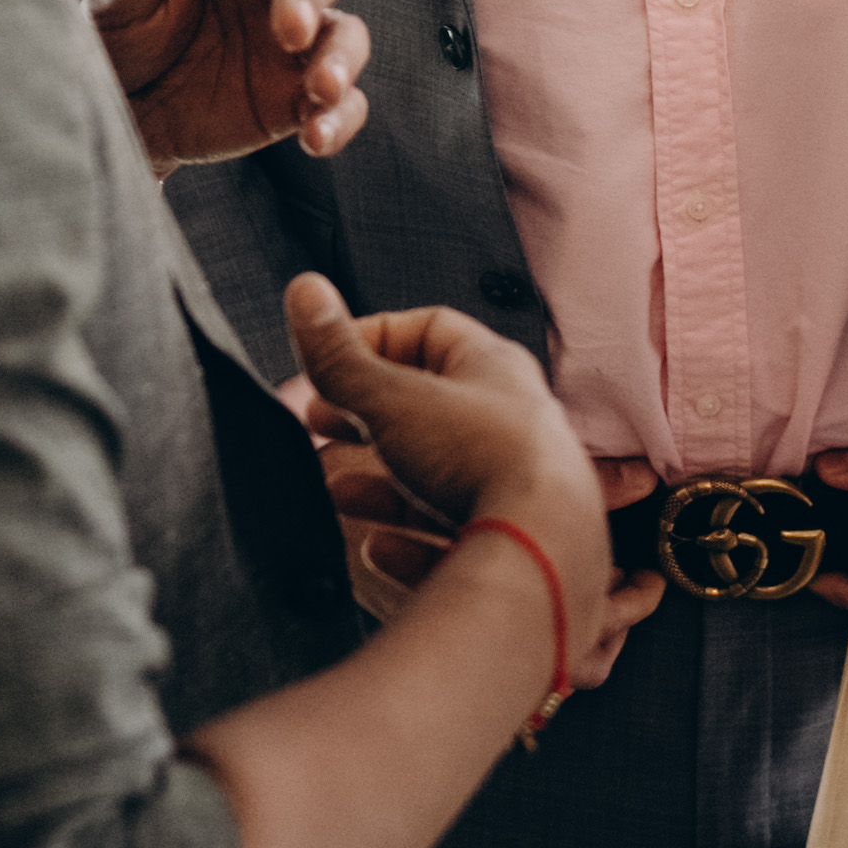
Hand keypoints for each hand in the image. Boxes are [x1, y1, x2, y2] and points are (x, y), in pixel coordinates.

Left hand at [79, 0, 369, 175]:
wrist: (128, 115)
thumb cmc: (122, 38)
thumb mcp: (116, 2)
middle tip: (292, 30)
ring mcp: (295, 40)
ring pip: (343, 34)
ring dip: (342, 58)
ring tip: (322, 89)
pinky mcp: (301, 94)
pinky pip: (343, 102)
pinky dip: (341, 118)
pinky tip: (317, 138)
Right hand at [281, 276, 652, 684]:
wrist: (542, 556)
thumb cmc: (486, 462)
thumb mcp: (392, 397)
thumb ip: (340, 354)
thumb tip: (305, 291)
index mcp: (494, 368)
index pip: (429, 329)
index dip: (371, 339)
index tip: (326, 360)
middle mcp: (515, 422)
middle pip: (431, 409)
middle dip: (369, 418)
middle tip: (324, 422)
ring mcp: (519, 486)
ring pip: (441, 477)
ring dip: (382, 485)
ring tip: (338, 491)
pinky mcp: (514, 546)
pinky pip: (454, 539)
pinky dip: (410, 543)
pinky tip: (379, 549)